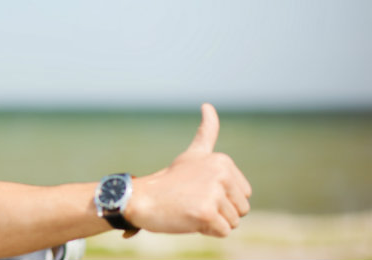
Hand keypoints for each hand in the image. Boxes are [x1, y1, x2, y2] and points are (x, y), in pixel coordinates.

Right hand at [126, 103, 251, 236]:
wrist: (141, 199)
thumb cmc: (168, 182)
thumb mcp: (192, 155)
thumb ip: (207, 132)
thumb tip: (208, 105)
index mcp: (222, 161)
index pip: (244, 195)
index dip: (222, 199)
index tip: (198, 191)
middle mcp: (221, 174)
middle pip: (242, 209)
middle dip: (221, 212)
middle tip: (193, 202)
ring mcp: (214, 193)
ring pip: (233, 222)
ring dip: (212, 222)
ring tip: (190, 210)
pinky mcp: (207, 212)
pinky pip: (222, 232)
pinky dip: (206, 231)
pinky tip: (188, 219)